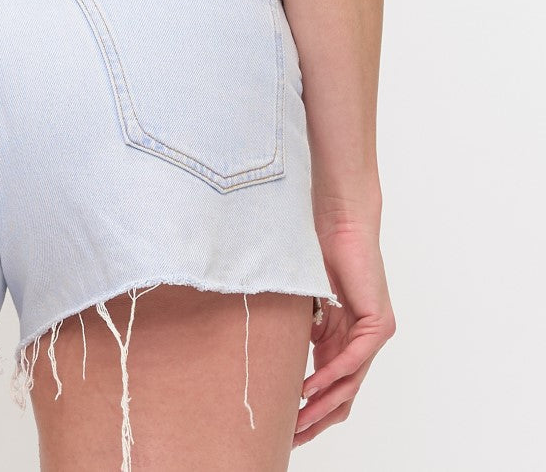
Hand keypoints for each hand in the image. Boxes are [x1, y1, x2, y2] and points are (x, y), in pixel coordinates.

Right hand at [293, 219, 395, 445]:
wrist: (338, 222)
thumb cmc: (318, 251)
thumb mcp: (304, 302)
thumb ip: (302, 332)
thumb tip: (281, 359)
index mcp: (342, 338)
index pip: (331, 385)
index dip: (311, 409)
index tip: (288, 427)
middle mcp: (361, 341)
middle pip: (343, 394)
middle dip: (316, 419)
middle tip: (292, 439)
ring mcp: (373, 335)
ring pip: (349, 384)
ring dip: (322, 405)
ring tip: (299, 423)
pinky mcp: (378, 325)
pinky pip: (353, 360)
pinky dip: (330, 376)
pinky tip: (309, 389)